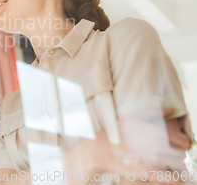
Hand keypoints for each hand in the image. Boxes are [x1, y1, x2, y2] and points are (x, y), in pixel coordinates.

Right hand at [62, 107, 189, 184]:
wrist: (101, 149)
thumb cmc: (116, 133)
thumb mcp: (131, 116)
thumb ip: (153, 112)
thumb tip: (171, 109)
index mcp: (154, 131)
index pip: (181, 139)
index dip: (184, 142)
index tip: (184, 144)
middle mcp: (156, 145)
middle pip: (182, 153)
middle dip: (184, 155)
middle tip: (180, 155)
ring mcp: (152, 160)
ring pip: (178, 166)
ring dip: (181, 166)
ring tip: (177, 165)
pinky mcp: (148, 173)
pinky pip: (171, 179)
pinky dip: (176, 179)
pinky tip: (175, 177)